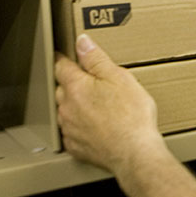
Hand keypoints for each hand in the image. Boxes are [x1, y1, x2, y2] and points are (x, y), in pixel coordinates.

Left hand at [54, 34, 163, 174]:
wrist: (134, 154)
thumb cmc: (131, 117)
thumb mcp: (120, 78)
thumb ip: (97, 59)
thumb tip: (82, 42)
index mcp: (76, 87)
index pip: (61, 66)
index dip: (63, 59)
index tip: (64, 55)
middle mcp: (67, 108)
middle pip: (62, 89)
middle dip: (72, 84)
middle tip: (89, 82)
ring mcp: (69, 129)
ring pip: (66, 111)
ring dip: (75, 107)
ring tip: (96, 107)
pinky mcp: (75, 148)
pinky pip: (72, 133)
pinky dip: (80, 128)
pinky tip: (96, 128)